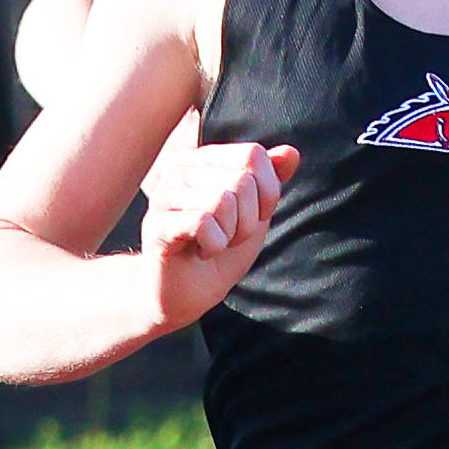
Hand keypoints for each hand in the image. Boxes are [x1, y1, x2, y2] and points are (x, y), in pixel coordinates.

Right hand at [141, 138, 289, 326]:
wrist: (187, 296)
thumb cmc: (220, 251)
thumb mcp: (255, 213)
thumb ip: (271, 181)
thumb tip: (291, 152)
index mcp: (202, 159)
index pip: (252, 154)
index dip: (267, 192)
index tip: (252, 217)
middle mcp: (178, 169)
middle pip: (241, 180)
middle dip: (248, 220)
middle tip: (229, 237)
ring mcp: (164, 195)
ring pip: (223, 200)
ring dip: (231, 234)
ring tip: (214, 244)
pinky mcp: (157, 224)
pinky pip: (204, 222)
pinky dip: (215, 246)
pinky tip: (202, 252)